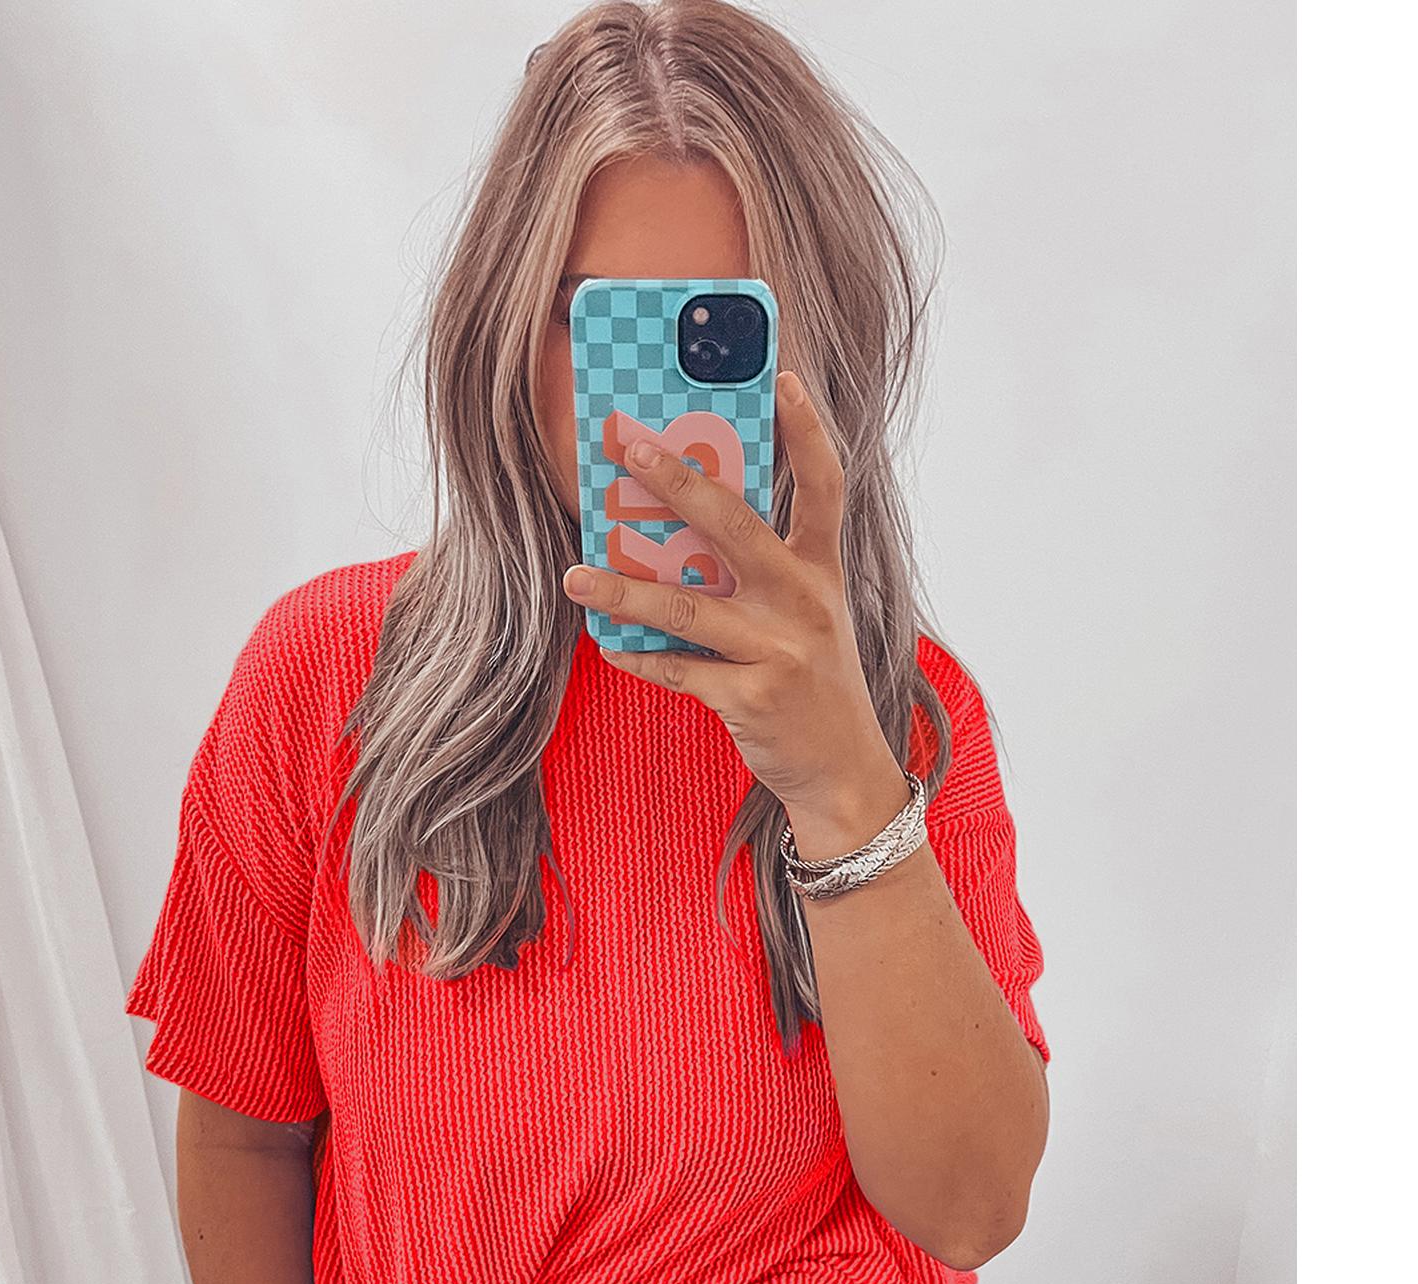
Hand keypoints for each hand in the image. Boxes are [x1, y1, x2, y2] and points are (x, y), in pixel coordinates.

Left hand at [560, 370, 907, 820]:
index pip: (824, 485)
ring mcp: (780, 650)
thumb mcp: (805, 617)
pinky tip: (607, 646)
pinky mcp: (753, 699)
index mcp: (820, 571)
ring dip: (623, 591)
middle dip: (677, 480)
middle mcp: (804, 601)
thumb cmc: (812, 683)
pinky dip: (638, 659)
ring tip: (574, 576)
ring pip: (687, 607)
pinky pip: (679, 671)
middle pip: (735, 524)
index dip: (807, 430)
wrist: (844, 772)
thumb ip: (757, 574)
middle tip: (629, 446)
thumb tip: (674, 536)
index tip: (785, 377)